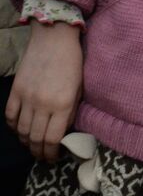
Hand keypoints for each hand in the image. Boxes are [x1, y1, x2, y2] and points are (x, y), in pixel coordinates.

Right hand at [5, 21, 82, 161]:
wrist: (54, 39)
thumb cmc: (73, 62)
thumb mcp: (79, 88)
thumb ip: (71, 111)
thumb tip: (63, 132)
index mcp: (63, 104)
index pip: (53, 138)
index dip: (51, 153)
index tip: (54, 157)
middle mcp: (43, 104)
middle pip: (35, 138)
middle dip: (39, 152)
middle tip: (42, 157)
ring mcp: (27, 97)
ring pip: (22, 130)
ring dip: (26, 142)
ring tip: (32, 146)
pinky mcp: (15, 91)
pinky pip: (10, 116)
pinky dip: (14, 127)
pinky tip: (20, 130)